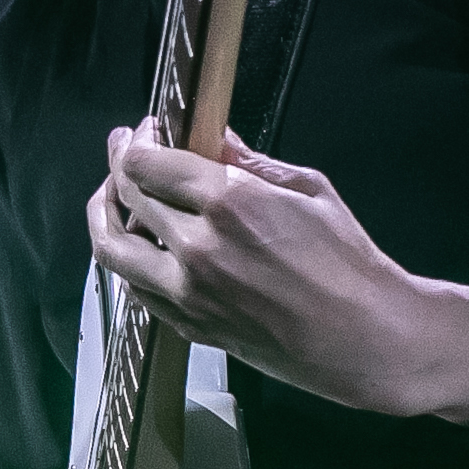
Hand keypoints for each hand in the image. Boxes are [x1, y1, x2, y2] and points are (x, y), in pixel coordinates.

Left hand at [87, 122, 468, 423]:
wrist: (365, 339)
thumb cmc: (348, 261)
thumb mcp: (308, 190)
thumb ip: (249, 161)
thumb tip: (213, 135)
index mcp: (229, 203)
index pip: (148, 164)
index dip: (138, 140)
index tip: (147, 128)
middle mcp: (196, 247)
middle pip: (126, 196)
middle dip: (119, 164)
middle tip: (125, 149)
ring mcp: (187, 293)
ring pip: (112, 247)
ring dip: (103, 214)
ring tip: (110, 197)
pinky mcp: (189, 326)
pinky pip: (136, 288)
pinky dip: (129, 260)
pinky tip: (139, 245)